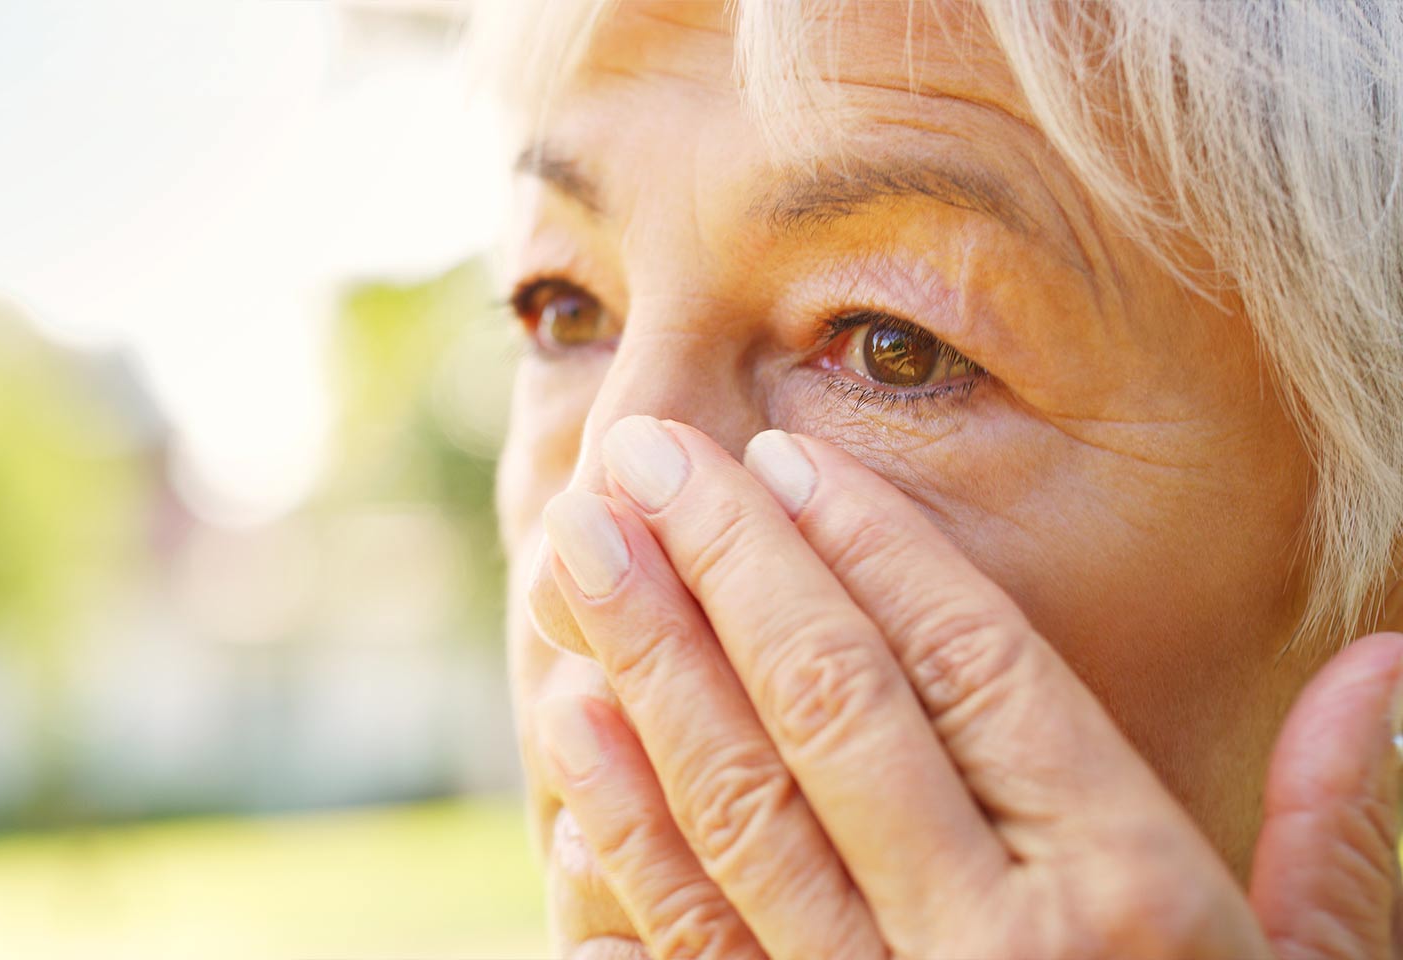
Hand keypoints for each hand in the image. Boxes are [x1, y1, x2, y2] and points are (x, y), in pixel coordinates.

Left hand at [532, 415, 1402, 958]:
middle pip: (832, 705)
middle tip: (643, 452)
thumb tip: (1390, 663)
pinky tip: (574, 726)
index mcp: (1132, 900)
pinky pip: (687, 944)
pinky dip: (620, 833)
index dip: (872, 547)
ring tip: (579, 542)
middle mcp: (992, 948)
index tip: (786, 458)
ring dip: (644, 661)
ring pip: (736, 804)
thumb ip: (1341, 825)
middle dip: (725, 561)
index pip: (975, 668)